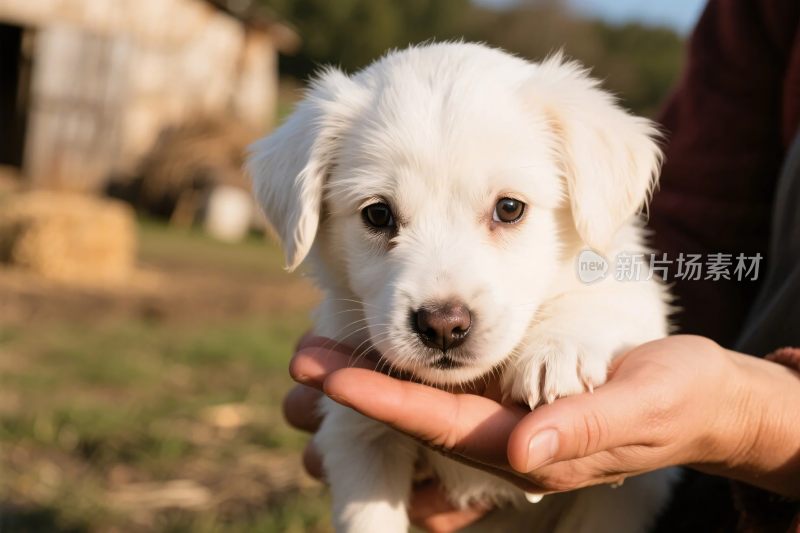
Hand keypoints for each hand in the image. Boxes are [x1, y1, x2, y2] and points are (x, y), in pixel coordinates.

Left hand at [289, 334, 799, 498]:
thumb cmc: (674, 397)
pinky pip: (438, 399)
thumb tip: (524, 453)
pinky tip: (368, 354)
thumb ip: (585, 426)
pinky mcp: (505, 403)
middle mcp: (500, 439)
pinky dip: (398, 379)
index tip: (327, 373)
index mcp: (525, 443)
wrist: (693, 400)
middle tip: (298, 361)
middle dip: (353, 392)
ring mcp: (498, 424)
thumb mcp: (642, 405)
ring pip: (416, 410)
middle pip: (410, 419)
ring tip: (312, 355)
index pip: (437, 424)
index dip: (380, 399)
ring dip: (365, 385)